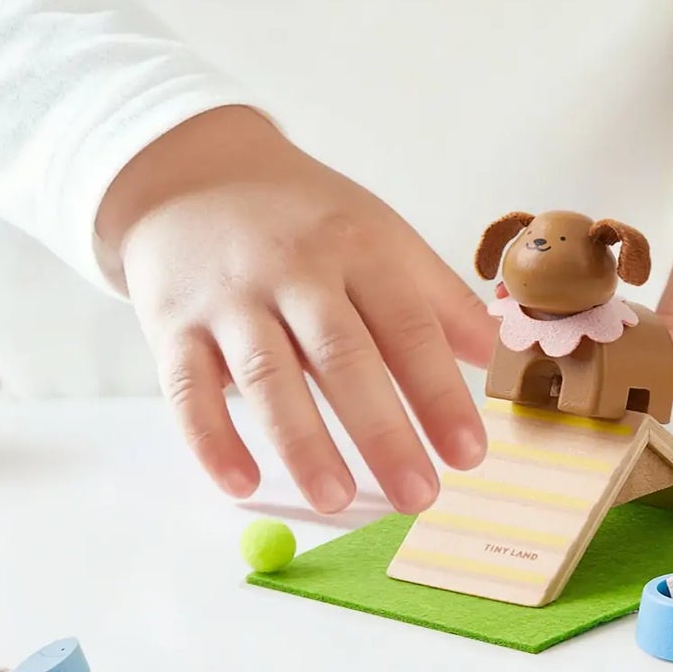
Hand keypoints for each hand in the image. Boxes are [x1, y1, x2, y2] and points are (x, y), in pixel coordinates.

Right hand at [99, 107, 493, 514]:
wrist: (194, 173)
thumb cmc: (302, 216)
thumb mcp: (378, 233)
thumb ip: (437, 296)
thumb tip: (497, 355)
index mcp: (358, 246)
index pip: (408, 325)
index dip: (441, 392)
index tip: (470, 455)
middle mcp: (295, 270)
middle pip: (344, 354)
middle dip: (384, 430)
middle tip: (420, 496)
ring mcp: (232, 297)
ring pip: (269, 375)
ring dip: (303, 442)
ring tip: (338, 499)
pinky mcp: (175, 324)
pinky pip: (190, 389)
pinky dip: (214, 440)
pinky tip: (244, 485)